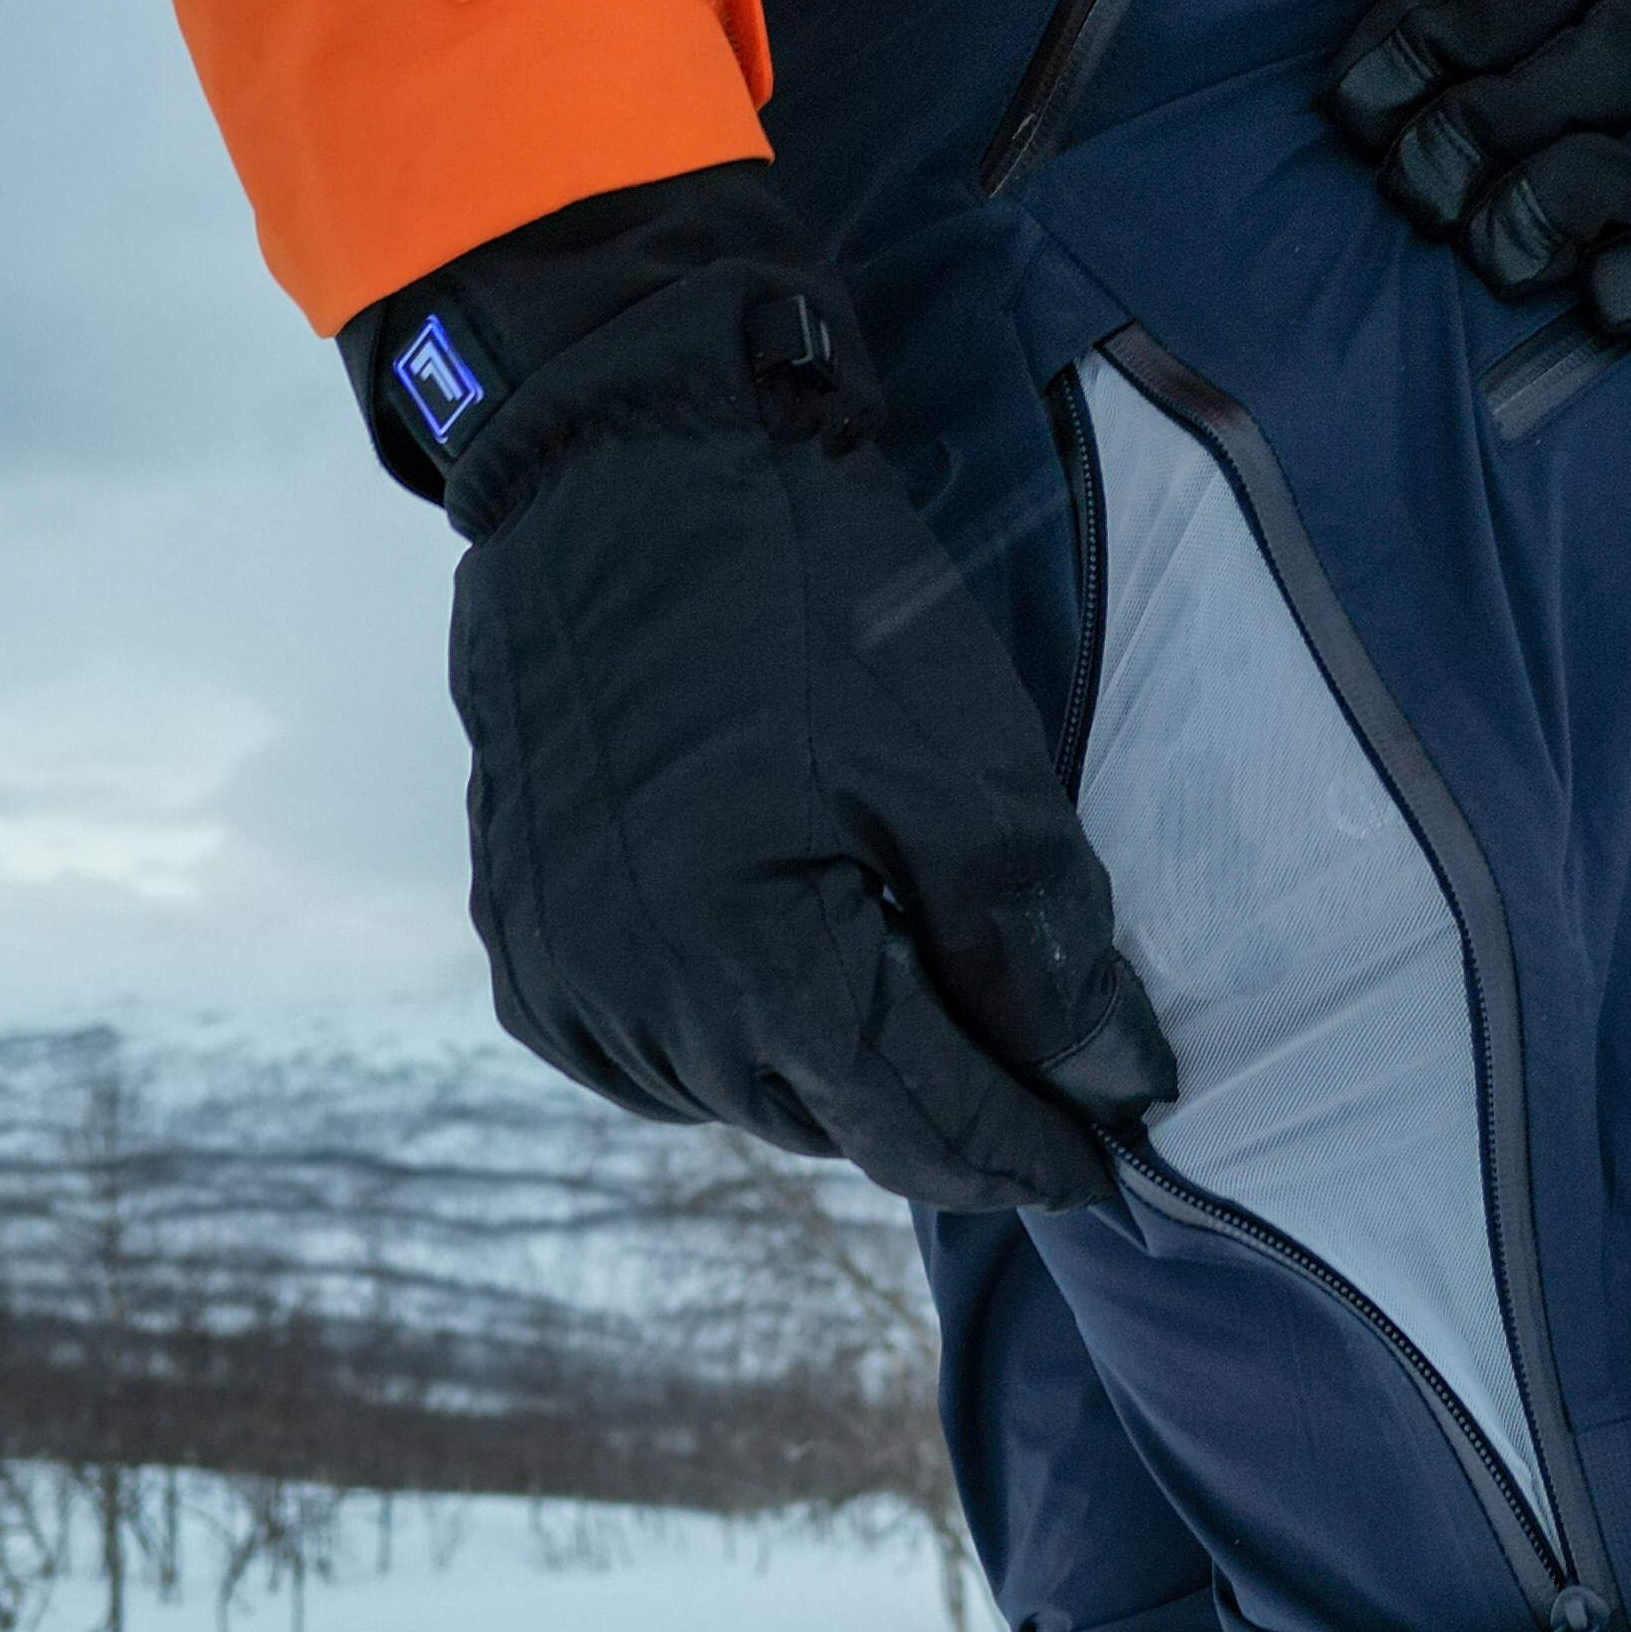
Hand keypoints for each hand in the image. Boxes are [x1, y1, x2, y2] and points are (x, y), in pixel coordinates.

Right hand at [343, 168, 1174, 1212]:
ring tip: (894, 977)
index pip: (922, 1125)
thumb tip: (1107, 1082)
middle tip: (1022, 1055)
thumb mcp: (966, 765)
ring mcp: (565, 979)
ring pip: (742, 1098)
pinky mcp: (523, 946)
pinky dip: (726, 1036)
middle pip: (835, 1126)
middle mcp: (642, 1001)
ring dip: (828, 1070)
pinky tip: (775, 958)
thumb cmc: (808, 594)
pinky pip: (648, 1058)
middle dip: (935, 1103)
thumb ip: (1035, 950)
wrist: (624, 464)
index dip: (1025, 1152)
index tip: (1102, 1166)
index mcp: (755, 964)